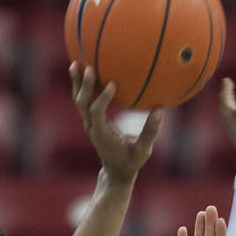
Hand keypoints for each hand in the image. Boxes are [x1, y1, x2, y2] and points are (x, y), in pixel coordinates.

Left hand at [69, 62, 163, 182]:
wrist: (116, 172)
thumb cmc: (131, 162)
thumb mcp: (143, 151)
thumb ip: (150, 132)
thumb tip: (160, 110)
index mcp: (102, 134)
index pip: (97, 112)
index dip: (102, 99)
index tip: (112, 84)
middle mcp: (92, 127)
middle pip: (82, 104)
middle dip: (83, 87)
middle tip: (87, 68)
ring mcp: (89, 123)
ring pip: (79, 101)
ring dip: (77, 83)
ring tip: (75, 63)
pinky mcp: (91, 120)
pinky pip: (85, 101)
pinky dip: (83, 86)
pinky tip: (85, 70)